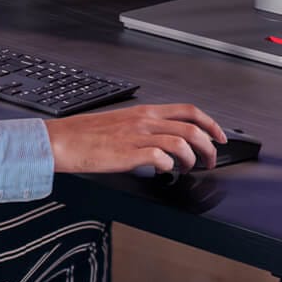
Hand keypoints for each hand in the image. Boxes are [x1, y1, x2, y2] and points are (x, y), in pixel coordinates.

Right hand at [45, 103, 224, 174]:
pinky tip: (165, 171)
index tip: (219, 137)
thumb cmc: (86, 134)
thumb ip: (144, 127)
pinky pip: (161, 157)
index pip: (189, 111)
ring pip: (182, 143)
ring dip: (193, 159)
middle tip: (210, 160)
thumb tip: (165, 139)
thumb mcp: (121, 123)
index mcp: (145, 111)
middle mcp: (145, 121)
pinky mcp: (129, 153)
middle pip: (192, 128)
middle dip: (209, 146)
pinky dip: (170, 166)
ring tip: (190, 169)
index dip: (210, 123)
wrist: (62, 140)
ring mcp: (138, 136)